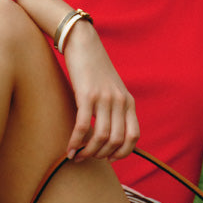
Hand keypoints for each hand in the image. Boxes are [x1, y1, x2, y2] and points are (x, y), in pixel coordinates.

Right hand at [60, 26, 138, 160]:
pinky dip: (75, 142)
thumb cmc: (94, 68)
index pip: (134, 136)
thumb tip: (108, 131)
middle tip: (87, 157)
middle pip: (117, 140)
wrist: (83, 44)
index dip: (123, 153)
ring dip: (88, 152)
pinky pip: (84, 126)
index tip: (109, 158)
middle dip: (101, 155)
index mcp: (128, 101)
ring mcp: (104, 99)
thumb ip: (114, 107)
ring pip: (101, 137)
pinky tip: (69, 148)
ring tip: (77, 155)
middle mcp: (120, 101)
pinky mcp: (86, 95)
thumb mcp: (111, 88)